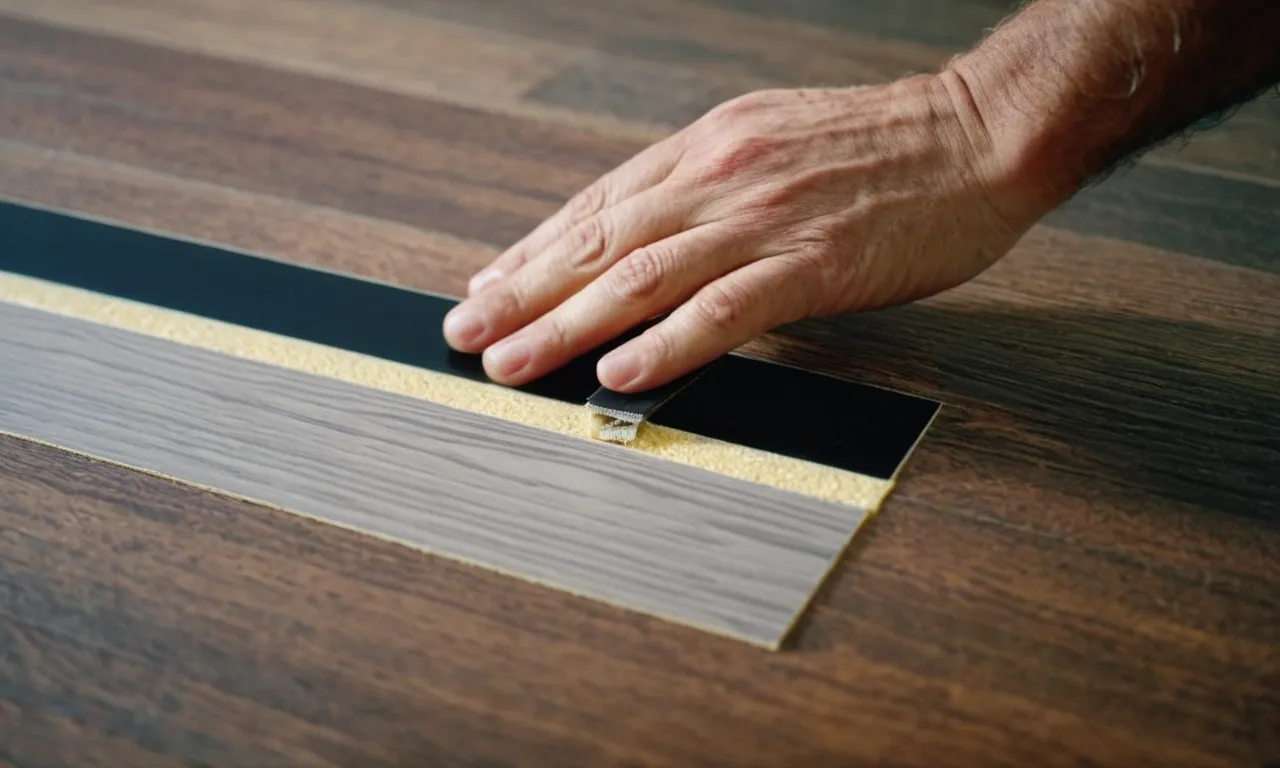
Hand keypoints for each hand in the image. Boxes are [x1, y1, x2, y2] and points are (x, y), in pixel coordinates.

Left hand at [442, 73, 1040, 392]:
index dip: (533, 250)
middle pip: (601, 240)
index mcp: (709, 149)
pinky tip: (621, 373)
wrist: (978, 135)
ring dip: (568, 324)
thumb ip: (706, 189)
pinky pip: (726, 309)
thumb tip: (647, 236)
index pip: (598, 205)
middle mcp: (721, 177)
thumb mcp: (772, 143)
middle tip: (465, 332)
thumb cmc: (881, 147)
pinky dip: (667, 343)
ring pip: (643, 277)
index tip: (486, 285)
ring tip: (513, 362)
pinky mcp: (813, 263)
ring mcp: (764, 220)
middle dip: (524, 292)